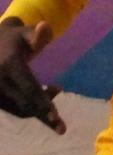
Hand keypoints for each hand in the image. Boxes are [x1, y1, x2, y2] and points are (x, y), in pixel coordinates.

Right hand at [0, 17, 65, 133]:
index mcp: (9, 64)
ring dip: (40, 110)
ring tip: (56, 92)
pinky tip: (46, 100)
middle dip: (44, 115)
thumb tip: (46, 26)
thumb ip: (37, 34)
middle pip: (25, 103)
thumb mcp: (25, 33)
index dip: (42, 101)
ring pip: (20, 109)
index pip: (28, 87)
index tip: (55, 115)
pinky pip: (15, 110)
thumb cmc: (15, 39)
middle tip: (62, 128)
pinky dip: (31, 110)